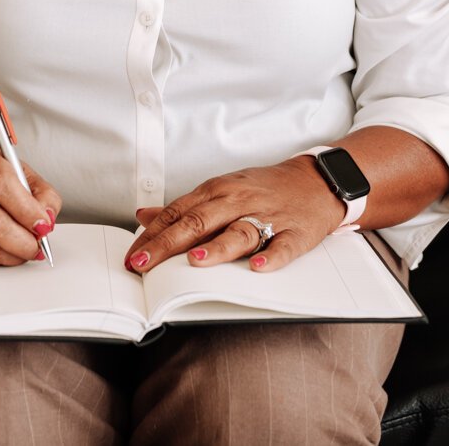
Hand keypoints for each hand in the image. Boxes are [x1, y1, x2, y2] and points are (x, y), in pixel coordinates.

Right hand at [0, 146, 61, 266]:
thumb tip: (47, 219)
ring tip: (27, 248)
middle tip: (39, 245)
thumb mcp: (23, 176)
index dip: (26, 209)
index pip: (1, 184)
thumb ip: (42, 194)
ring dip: (15, 253)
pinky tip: (6, 249)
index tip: (43, 225)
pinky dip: (1, 259)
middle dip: (23, 240)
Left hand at [123, 156, 340, 273]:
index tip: (132, 256)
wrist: (316, 180)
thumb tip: (143, 216)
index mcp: (218, 191)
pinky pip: (282, 247)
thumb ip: (184, 207)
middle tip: (144, 264)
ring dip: (216, 247)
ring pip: (239, 232)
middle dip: (168, 244)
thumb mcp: (221, 190)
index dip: (153, 235)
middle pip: (199, 222)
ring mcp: (268, 216)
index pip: (178, 213)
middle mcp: (239, 201)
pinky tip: (257, 268)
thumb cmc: (263, 189)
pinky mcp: (296, 233)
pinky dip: (270, 257)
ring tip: (195, 261)